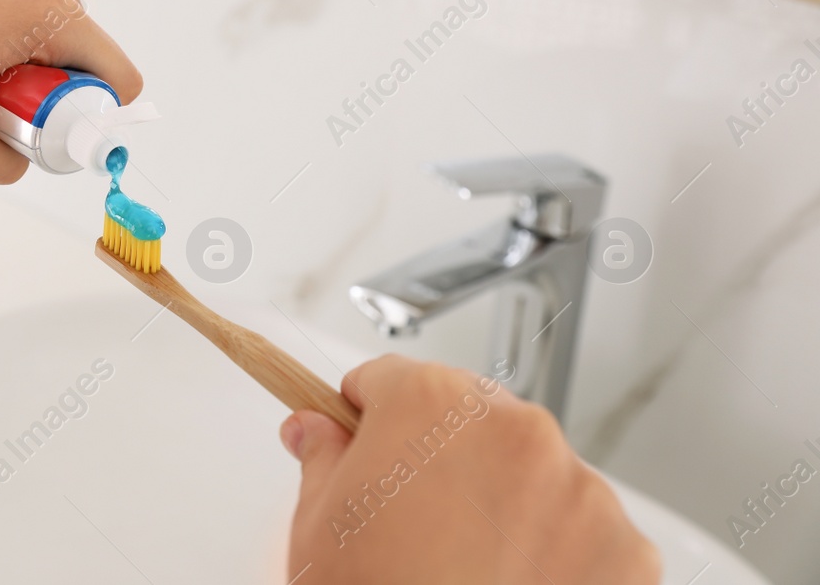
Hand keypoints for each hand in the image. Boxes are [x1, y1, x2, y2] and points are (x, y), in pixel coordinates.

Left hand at [0, 0, 141, 182]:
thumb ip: (2, 165)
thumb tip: (26, 160)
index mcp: (49, 13)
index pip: (118, 80)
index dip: (85, 121)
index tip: (33, 129)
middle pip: (85, 62)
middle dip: (46, 96)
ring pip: (56, 41)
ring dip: (23, 70)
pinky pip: (29, 16)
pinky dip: (5, 41)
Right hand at [280, 355, 659, 584]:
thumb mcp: (318, 526)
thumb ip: (322, 458)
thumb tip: (316, 429)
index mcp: (430, 403)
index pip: (390, 379)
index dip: (368, 417)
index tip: (364, 442)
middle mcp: (515, 427)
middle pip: (469, 419)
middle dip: (443, 458)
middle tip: (414, 525)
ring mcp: (580, 488)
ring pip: (532, 474)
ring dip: (505, 505)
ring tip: (468, 570)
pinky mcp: (627, 548)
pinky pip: (584, 533)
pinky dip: (557, 556)